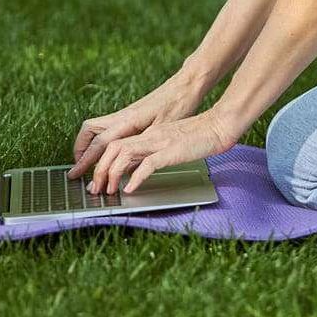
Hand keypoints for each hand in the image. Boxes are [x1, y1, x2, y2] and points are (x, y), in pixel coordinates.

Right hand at [67, 73, 202, 181]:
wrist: (186, 86)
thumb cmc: (178, 105)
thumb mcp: (163, 132)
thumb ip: (143, 149)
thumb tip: (124, 169)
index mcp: (128, 120)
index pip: (99, 142)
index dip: (86, 161)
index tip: (76, 174)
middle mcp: (122, 115)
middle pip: (89, 130)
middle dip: (80, 151)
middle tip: (78, 169)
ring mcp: (125, 113)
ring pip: (96, 127)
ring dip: (88, 144)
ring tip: (88, 162)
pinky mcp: (131, 114)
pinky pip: (107, 127)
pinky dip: (99, 139)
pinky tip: (106, 151)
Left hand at [80, 110, 236, 195]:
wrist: (220, 125)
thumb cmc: (201, 136)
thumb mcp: (172, 143)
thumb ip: (155, 152)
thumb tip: (138, 170)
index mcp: (150, 134)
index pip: (116, 144)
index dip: (101, 161)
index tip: (97, 179)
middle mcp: (151, 135)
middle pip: (113, 148)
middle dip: (99, 170)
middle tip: (96, 189)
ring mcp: (160, 141)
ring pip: (123, 154)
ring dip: (112, 174)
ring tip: (110, 191)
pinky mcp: (171, 150)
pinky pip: (147, 163)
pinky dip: (136, 177)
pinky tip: (131, 189)